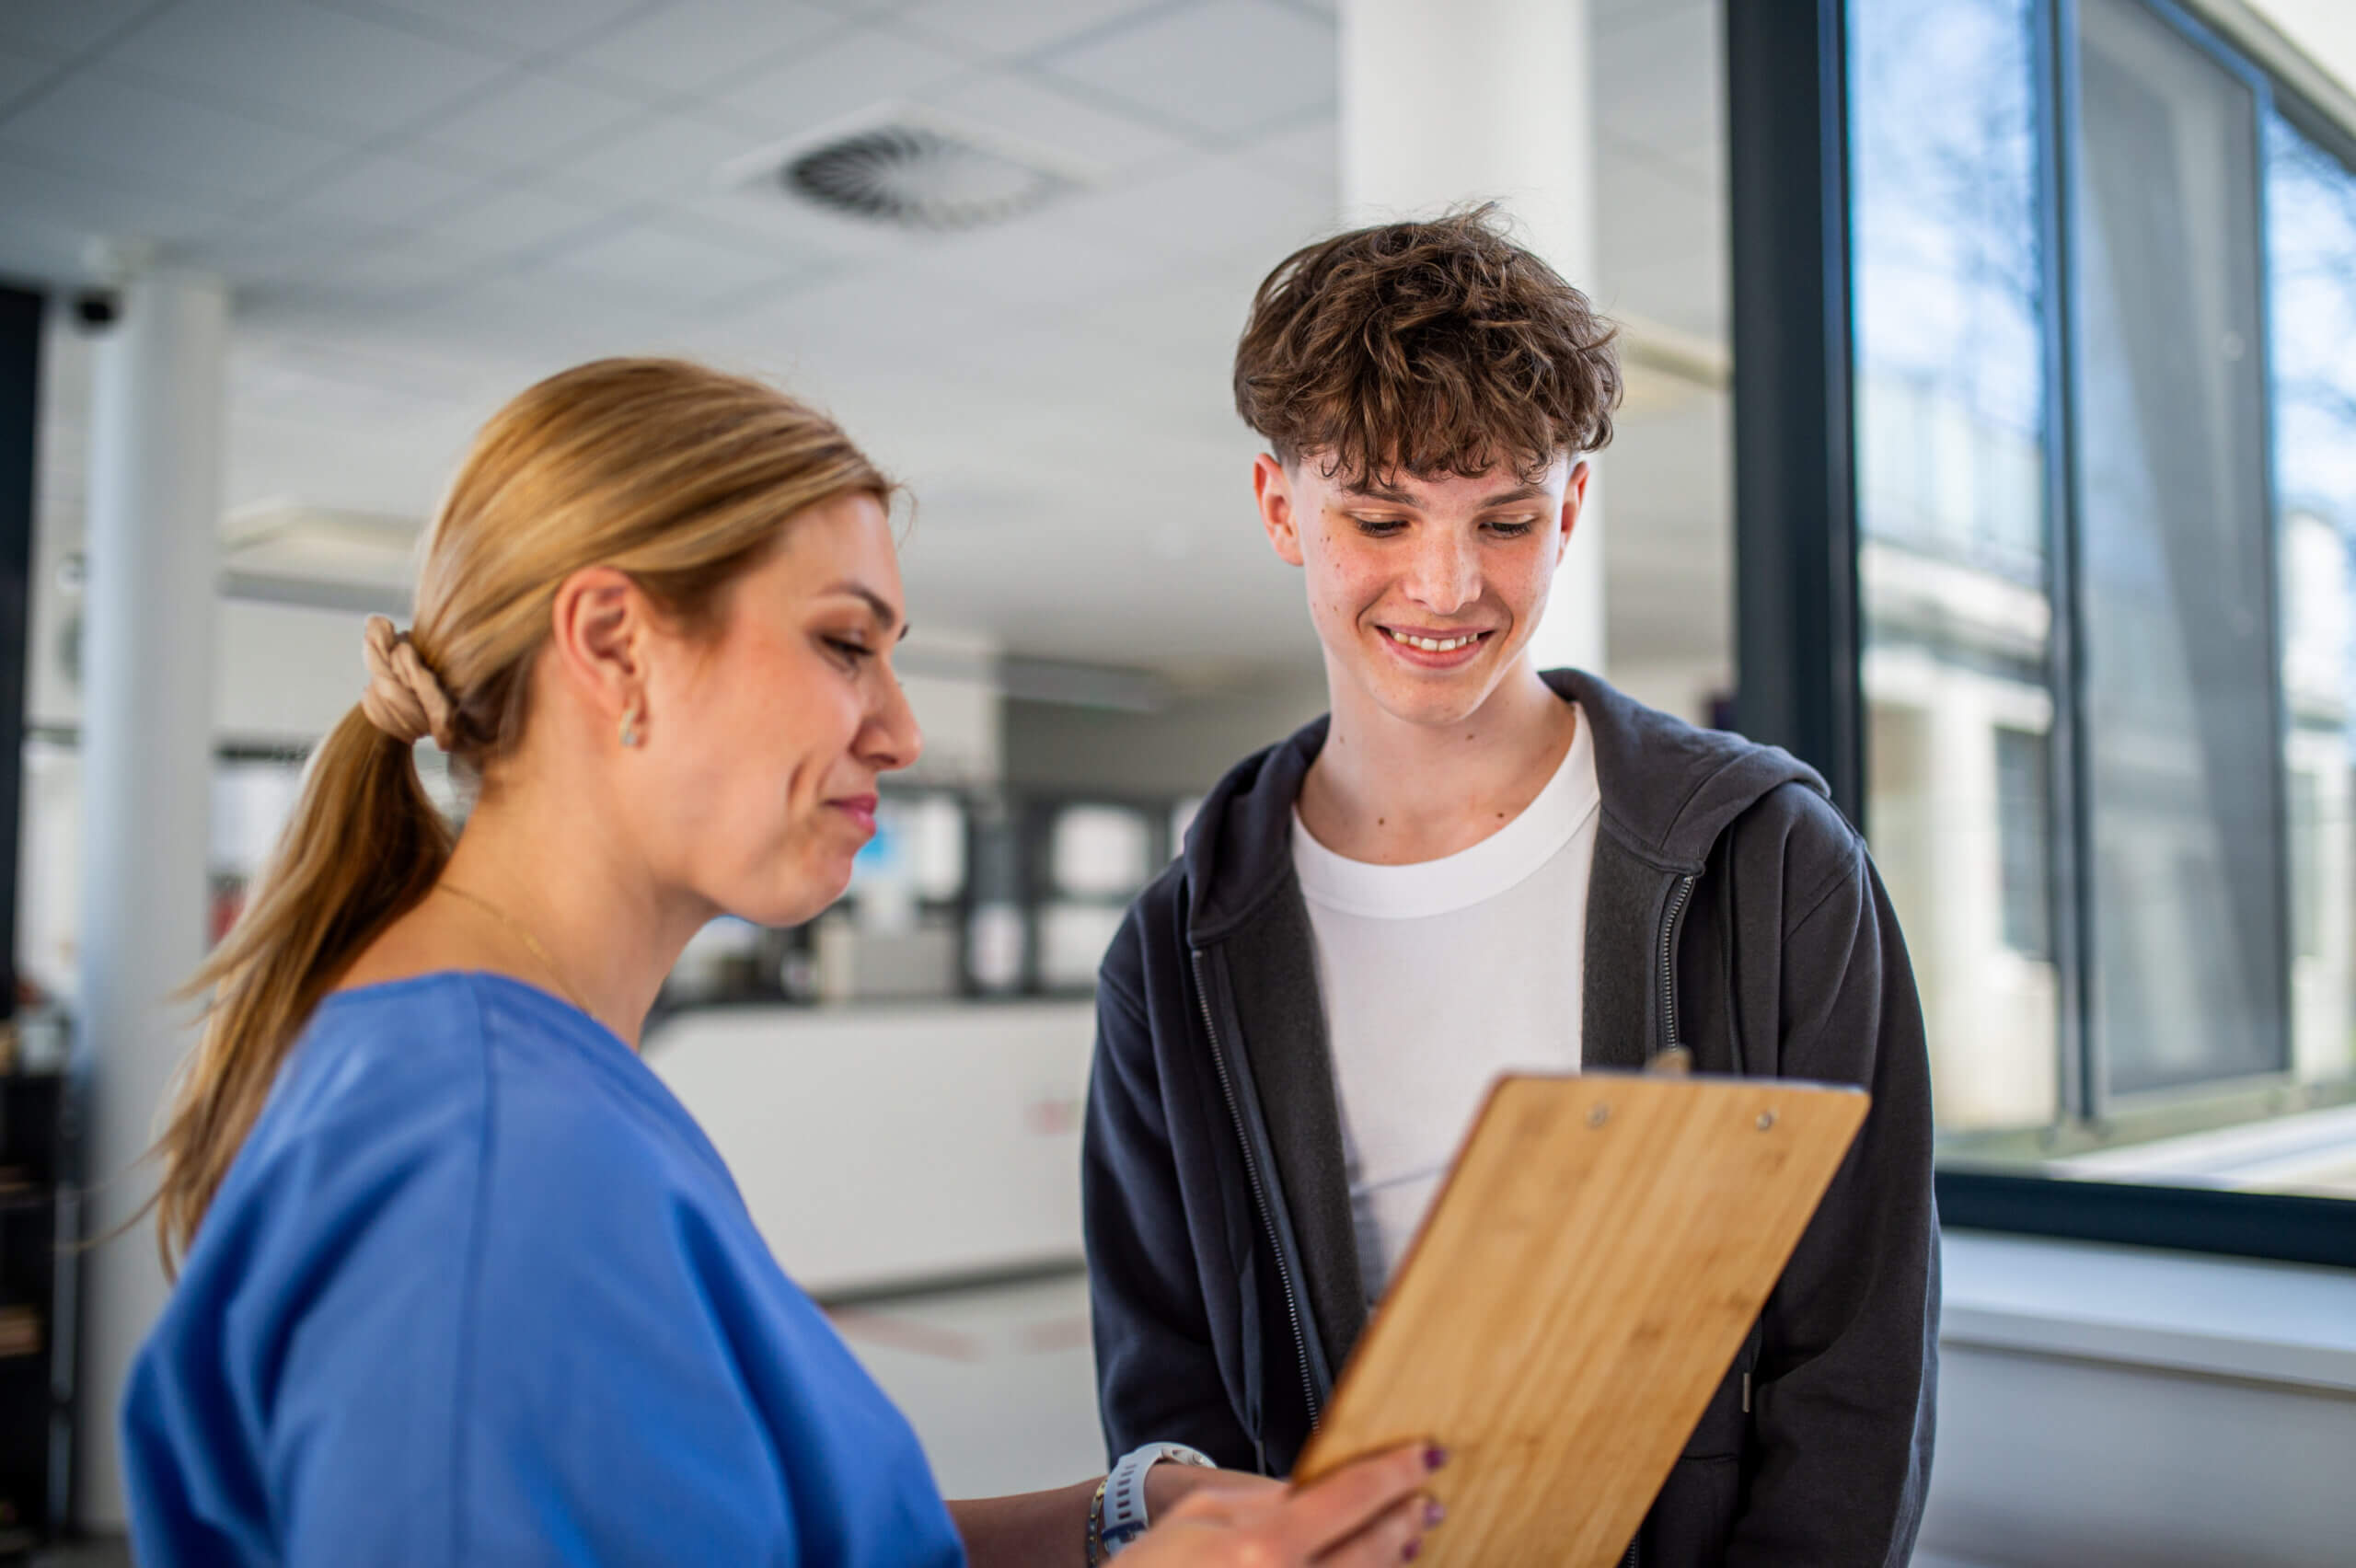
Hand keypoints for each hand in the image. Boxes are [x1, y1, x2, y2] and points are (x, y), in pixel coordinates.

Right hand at [1120, 1442, 1444, 1566]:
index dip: (1396, 1473)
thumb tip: (1314, 1492)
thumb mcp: (1199, 1517)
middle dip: (1406, 1524)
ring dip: (1393, 1562)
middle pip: (1373, 1551)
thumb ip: (1264, 1502)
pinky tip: (1373, 1566)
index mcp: (1262, 1547)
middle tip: (1431, 1506)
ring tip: (1408, 1541)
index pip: (1350, 1497)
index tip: (1429, 1455)